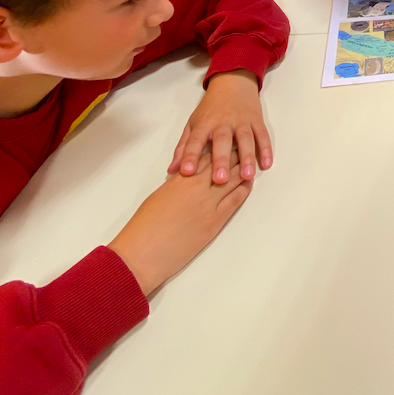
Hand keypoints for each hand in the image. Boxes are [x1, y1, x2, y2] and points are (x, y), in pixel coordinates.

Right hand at [110, 151, 252, 295]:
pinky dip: (244, 189)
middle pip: (221, 163)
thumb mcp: (159, 196)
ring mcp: (209, 203)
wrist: (143, 252)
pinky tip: (248, 183)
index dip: (216, 149)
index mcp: (181, 178)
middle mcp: (197, 186)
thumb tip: (186, 181)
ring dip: (242, 168)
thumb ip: (176, 185)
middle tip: (242, 147)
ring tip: (249, 162)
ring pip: (233, 178)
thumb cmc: (144, 226)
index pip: (204, 156)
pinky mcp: (216, 221)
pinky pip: (235, 199)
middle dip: (233, 154)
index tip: (224, 142)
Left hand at [168, 70, 269, 183]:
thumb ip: (183, 147)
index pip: (196, 140)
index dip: (191, 156)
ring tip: (247, 176)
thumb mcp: (193, 123)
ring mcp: (242, 120)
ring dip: (247, 157)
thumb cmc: (210, 108)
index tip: (187, 172)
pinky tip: (266, 164)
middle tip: (219, 180)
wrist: (233, 81)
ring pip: (246, 139)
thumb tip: (171, 171)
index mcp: (205, 123)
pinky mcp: (257, 120)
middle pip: (222, 141)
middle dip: (221, 160)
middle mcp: (223, 122)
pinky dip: (266, 149)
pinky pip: (262, 135)